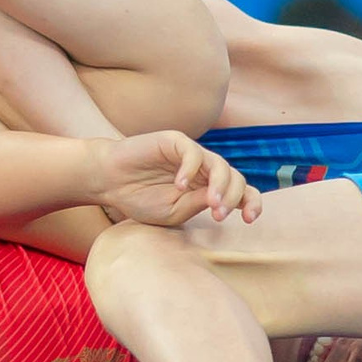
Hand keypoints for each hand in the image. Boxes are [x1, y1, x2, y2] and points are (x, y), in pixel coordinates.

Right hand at [92, 132, 260, 228]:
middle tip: (218, 216)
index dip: (251, 203)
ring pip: (220, 164)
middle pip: (236, 178)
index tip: (250, 220)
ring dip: (219, 186)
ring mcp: (191, 154)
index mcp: (207, 188)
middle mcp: (204, 169)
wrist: (109, 182)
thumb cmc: (139, 199)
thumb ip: (197, 204)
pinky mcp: (175, 141)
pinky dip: (190, 169)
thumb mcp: (174, 211)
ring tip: (211, 205)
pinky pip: (193, 152)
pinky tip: (179, 186)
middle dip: (233, 198)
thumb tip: (221, 201)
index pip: (241, 192)